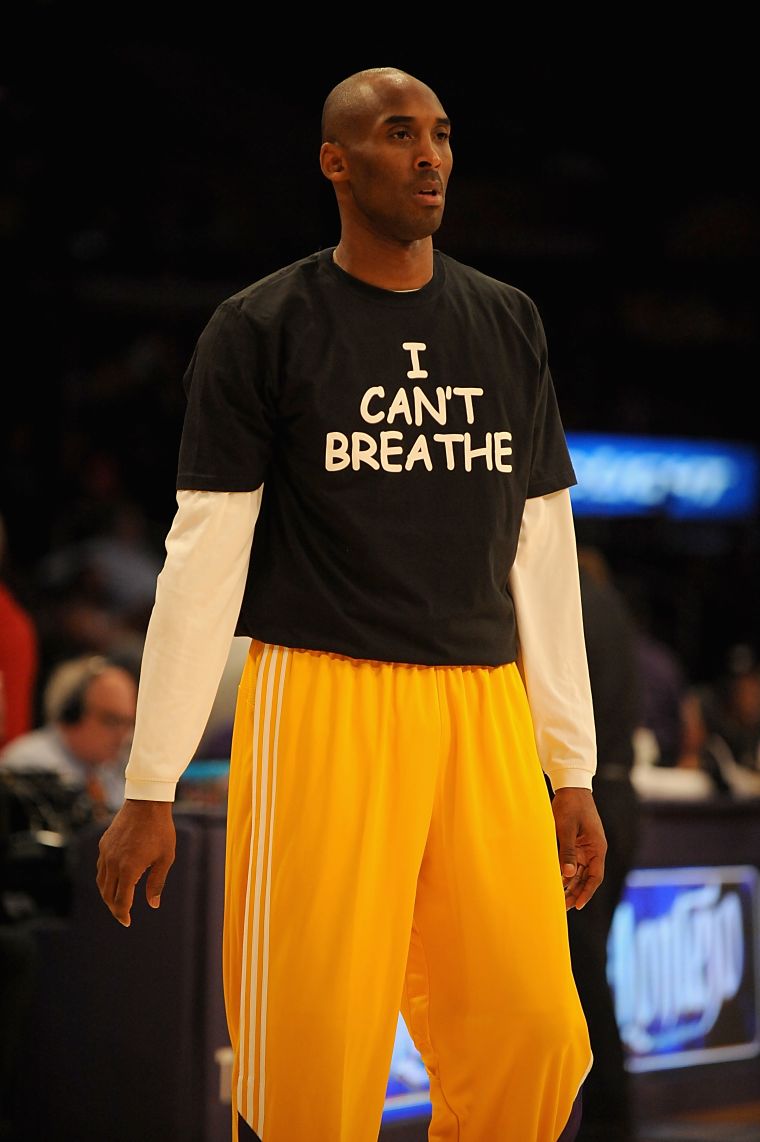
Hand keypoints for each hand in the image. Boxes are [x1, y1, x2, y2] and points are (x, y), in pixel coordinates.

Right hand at [96, 798, 175, 926]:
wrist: (147, 802)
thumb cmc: (160, 830)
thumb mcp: (165, 858)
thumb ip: (157, 883)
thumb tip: (152, 904)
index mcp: (129, 869)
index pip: (121, 901)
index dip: (123, 914)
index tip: (127, 922)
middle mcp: (113, 863)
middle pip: (107, 895)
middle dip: (114, 908)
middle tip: (122, 915)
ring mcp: (105, 853)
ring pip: (101, 882)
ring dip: (107, 895)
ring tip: (117, 901)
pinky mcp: (103, 844)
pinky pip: (100, 868)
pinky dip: (105, 879)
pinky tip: (114, 880)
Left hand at [551, 787, 606, 910]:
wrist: (571, 787)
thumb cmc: (570, 806)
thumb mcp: (567, 828)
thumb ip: (567, 851)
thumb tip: (568, 874)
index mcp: (597, 847)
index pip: (595, 876)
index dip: (587, 892)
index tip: (578, 905)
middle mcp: (594, 850)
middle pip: (588, 878)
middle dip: (576, 893)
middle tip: (563, 907)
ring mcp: (586, 847)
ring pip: (580, 873)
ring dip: (571, 885)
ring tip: (560, 900)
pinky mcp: (577, 844)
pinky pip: (574, 863)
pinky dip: (567, 874)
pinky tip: (558, 883)